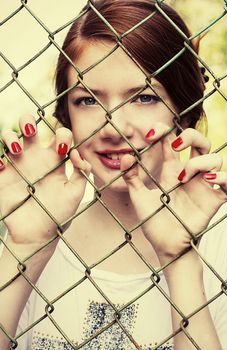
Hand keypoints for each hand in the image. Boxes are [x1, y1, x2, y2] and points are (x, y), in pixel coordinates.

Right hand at [0, 115, 90, 246]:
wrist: (37, 235)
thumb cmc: (59, 214)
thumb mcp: (74, 194)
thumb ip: (81, 173)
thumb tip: (77, 154)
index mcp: (55, 160)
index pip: (59, 136)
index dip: (63, 135)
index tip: (63, 150)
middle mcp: (36, 158)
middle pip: (29, 127)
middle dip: (27, 121)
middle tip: (31, 130)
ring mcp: (18, 165)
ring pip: (9, 138)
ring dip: (10, 137)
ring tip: (16, 149)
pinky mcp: (3, 176)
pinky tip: (2, 166)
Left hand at [121, 126, 226, 264]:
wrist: (165, 246)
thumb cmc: (153, 221)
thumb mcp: (138, 198)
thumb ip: (131, 178)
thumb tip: (125, 157)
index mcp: (172, 171)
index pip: (173, 142)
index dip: (165, 132)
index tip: (151, 133)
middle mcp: (190, 175)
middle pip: (201, 142)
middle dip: (191, 135)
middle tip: (176, 144)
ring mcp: (204, 186)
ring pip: (216, 158)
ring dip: (199, 162)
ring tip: (182, 178)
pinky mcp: (214, 200)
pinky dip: (225, 177)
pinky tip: (210, 179)